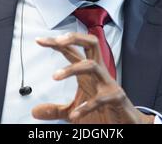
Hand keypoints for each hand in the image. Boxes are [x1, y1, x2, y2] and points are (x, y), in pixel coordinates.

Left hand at [32, 33, 153, 123]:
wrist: (126, 124)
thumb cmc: (104, 112)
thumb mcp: (74, 111)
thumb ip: (55, 110)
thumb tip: (35, 111)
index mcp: (88, 72)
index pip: (73, 50)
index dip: (56, 43)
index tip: (39, 40)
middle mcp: (98, 73)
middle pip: (91, 43)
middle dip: (75, 38)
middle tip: (58, 41)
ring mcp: (108, 84)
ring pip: (92, 65)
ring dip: (72, 68)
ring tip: (55, 76)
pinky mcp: (116, 98)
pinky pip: (101, 98)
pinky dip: (87, 106)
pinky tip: (75, 115)